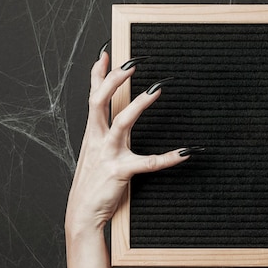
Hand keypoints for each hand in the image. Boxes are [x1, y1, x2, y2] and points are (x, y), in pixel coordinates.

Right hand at [65, 52, 188, 234]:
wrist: (82, 213)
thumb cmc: (92, 182)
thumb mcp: (93, 153)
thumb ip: (101, 134)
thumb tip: (110, 119)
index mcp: (92, 133)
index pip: (93, 96)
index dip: (98, 74)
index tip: (105, 53)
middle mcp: (97, 139)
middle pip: (100, 101)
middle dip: (114, 80)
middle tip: (132, 63)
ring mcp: (108, 154)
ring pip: (121, 122)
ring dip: (138, 105)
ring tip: (156, 89)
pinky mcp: (120, 171)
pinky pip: (148, 163)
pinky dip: (168, 157)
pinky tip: (184, 152)